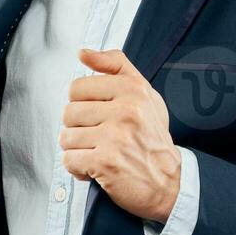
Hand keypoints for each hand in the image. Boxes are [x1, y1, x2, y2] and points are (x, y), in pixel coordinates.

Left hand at [61, 48, 181, 222]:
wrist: (169, 181)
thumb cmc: (151, 137)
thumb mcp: (143, 93)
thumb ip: (115, 66)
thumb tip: (82, 53)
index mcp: (133, 89)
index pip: (77, 87)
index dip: (83, 104)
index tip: (98, 115)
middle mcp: (126, 110)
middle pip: (69, 112)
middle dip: (78, 128)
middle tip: (98, 137)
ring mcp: (116, 137)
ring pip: (66, 137)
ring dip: (77, 149)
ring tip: (97, 152)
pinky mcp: (106, 163)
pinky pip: (69, 160)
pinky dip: (78, 168)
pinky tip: (95, 168)